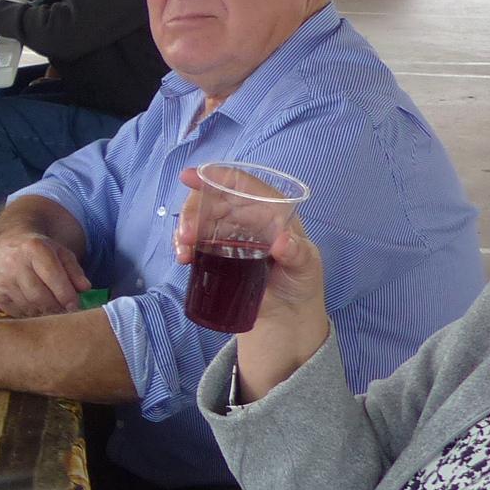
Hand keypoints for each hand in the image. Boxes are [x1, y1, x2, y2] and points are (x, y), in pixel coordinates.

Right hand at [0, 227, 89, 315]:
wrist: (9, 243)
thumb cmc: (40, 250)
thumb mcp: (61, 253)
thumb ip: (75, 270)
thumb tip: (85, 288)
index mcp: (34, 248)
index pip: (52, 276)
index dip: (66, 294)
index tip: (75, 305)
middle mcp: (15, 262)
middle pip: (38, 295)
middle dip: (56, 308)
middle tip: (67, 313)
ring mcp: (3, 279)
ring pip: (28, 306)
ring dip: (44, 313)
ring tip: (54, 311)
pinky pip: (17, 312)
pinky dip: (31, 315)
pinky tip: (38, 310)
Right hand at [171, 165, 329, 394]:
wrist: (286, 313)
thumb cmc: (301, 281)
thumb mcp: (307, 266)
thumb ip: (298, 253)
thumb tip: (283, 242)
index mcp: (270, 210)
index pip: (243, 185)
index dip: (217, 176)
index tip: (192, 177)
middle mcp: (246, 217)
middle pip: (213, 200)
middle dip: (194, 210)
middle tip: (186, 233)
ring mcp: (228, 235)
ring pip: (200, 219)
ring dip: (185, 228)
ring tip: (183, 250)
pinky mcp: (216, 254)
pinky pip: (195, 242)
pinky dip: (184, 245)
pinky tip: (183, 257)